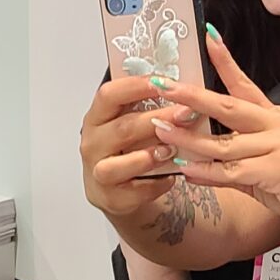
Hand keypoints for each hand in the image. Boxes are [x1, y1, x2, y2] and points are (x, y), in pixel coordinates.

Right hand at [80, 77, 177, 227]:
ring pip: (119, 164)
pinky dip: (156, 184)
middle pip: (122, 129)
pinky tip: (171, 177)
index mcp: (97, 117)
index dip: (136, 86)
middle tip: (186, 115)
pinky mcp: (111, 197)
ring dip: (149, 156)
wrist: (117, 189)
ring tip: (172, 150)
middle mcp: (94, 143)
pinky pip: (135, 191)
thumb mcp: (132, 122)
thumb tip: (183, 87)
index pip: (109, 95)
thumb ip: (148, 107)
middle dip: (157, 121)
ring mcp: (99, 172)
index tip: (165, 82)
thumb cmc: (128, 149)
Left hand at [152, 31, 279, 231]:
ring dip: (188, 140)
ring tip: (160, 133)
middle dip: (191, 95)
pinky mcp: (277, 172)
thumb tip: (201, 165)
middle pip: (227, 106)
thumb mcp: (272, 164)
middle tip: (161, 83)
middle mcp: (275, 126)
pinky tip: (187, 172)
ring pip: (223, 143)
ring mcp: (277, 147)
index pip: (245, 84)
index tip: (207, 35)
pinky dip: (207, 174)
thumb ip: (238, 162)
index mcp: (274, 118)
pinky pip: (233, 173)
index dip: (225, 60)